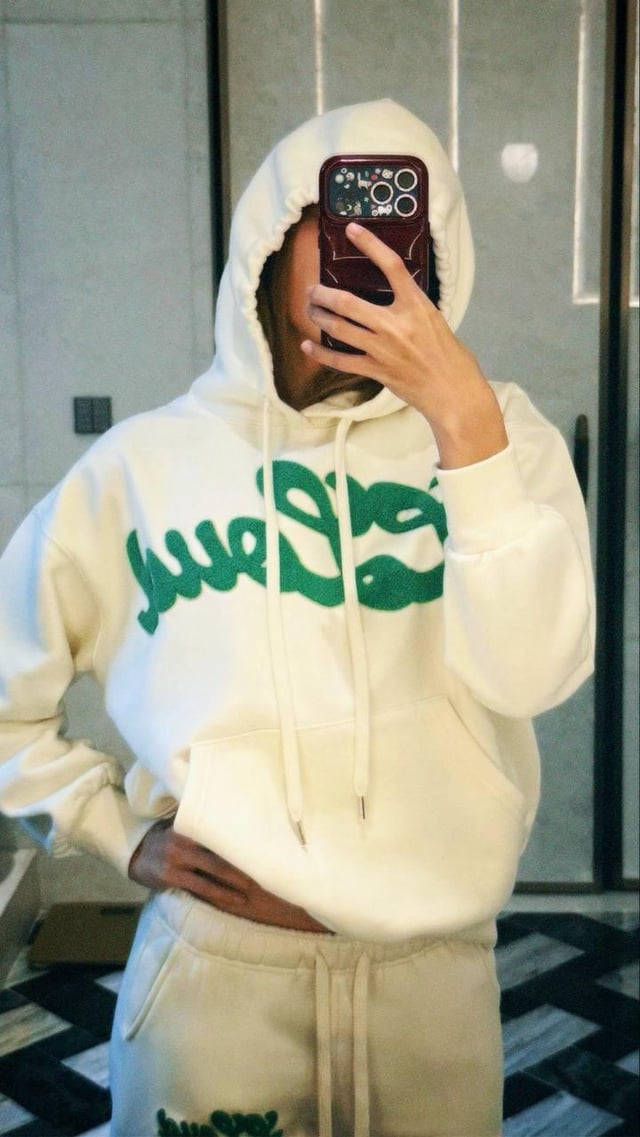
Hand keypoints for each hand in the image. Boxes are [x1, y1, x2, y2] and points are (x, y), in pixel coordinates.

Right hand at [128, 819, 329, 932]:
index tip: (263, 844)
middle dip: (243, 864)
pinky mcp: (171, 877)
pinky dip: (218, 895)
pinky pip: (200, 888)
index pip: (220, 830)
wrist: (135, 852)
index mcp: (190, 824)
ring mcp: (177, 860)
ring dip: (234, 884)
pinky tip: (233, 900)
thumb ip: (203, 821)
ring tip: (253, 891)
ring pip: (213, 873)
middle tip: (266, 870)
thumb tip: (239, 817)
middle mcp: (184, 840)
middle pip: (221, 853)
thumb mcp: (181, 822)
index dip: (242, 838)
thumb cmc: (166, 835)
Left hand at [303, 222, 507, 468]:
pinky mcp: (376, 370)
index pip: (391, 266)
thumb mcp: (435, 319)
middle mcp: (396, 324)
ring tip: (310, 308)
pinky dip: (321, 353)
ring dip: (319, 316)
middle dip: (323, 293)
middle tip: (312, 289)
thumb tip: (393, 296)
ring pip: (339, 328)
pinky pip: (341, 361)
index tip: (352, 230)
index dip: (370, 244)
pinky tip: (307, 345)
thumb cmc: (449, 356)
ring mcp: (383, 349)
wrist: (452, 391)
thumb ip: (412, 306)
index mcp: (416, 305)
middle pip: (347, 302)